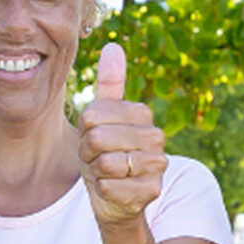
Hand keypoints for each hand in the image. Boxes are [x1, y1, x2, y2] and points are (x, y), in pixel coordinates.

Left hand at [77, 43, 164, 225]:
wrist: (115, 197)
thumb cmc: (104, 153)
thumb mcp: (100, 118)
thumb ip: (108, 84)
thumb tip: (113, 46)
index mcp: (142, 113)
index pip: (93, 114)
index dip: (85, 130)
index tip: (94, 136)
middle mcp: (156, 137)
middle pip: (98, 138)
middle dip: (88, 152)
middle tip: (98, 158)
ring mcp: (157, 165)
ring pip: (106, 163)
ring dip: (96, 172)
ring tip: (106, 172)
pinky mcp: (152, 190)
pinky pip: (110, 187)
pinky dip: (103, 190)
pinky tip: (112, 189)